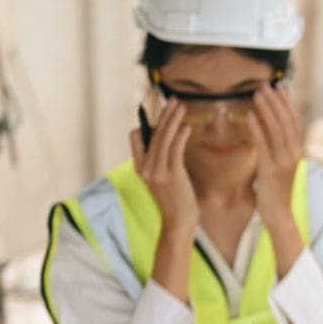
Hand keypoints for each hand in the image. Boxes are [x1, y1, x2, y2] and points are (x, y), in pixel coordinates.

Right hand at [130, 101, 197, 233]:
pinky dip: (180, 136)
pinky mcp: (171, 175)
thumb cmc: (175, 201)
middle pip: (153, 134)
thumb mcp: (164, 180)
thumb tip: (171, 143)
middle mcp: (145, 167)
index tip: (162, 113)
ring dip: (172, 119)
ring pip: (163, 138)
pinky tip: (187, 127)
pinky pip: (175, 150)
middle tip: (173, 100)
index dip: (148, 123)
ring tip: (181, 106)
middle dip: (164, 114)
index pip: (136, 138)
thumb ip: (162, 162)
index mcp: (140, 167)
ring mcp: (157, 171)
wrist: (178, 223)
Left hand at [246, 82, 303, 239]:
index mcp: (297, 151)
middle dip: (276, 101)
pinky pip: (263, 144)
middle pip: (286, 121)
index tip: (280, 87)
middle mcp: (293, 154)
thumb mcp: (280, 167)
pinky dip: (257, 128)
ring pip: (276, 129)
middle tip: (265, 84)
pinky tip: (250, 115)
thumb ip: (278, 150)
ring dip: (266, 109)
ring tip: (257, 93)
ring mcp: (283, 161)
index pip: (294, 121)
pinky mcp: (271, 169)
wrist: (279, 215)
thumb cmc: (276, 191)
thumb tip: (270, 133)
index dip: (287, 103)